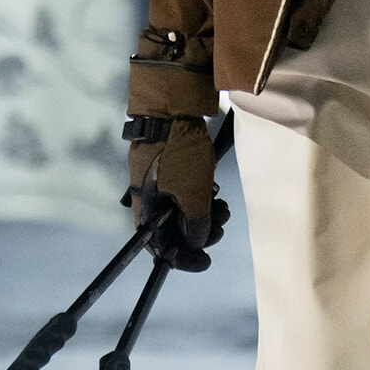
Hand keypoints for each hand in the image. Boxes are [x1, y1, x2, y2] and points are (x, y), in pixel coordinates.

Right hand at [126, 118, 228, 271]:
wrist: (172, 108)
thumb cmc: (179, 153)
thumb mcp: (193, 195)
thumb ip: (196, 225)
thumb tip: (198, 241)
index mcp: (145, 211)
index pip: (160, 248)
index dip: (183, 259)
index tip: (205, 261)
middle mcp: (148, 201)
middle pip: (174, 231)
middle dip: (201, 233)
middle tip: (221, 225)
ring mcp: (158, 185)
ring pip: (183, 212)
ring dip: (206, 215)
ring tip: (224, 208)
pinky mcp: (170, 170)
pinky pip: (186, 194)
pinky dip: (202, 198)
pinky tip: (215, 192)